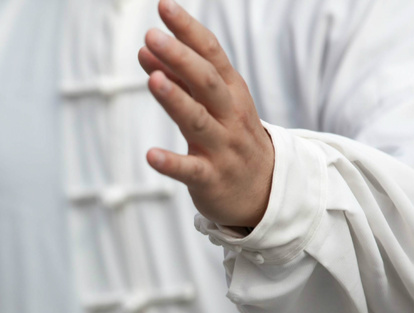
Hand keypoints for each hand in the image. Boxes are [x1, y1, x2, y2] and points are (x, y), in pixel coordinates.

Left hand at [138, 0, 273, 227]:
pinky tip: (150, 155)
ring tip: (152, 80)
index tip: (164, 6)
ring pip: (198, 121)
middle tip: (151, 36)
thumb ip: (179, 78)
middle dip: (180, 58)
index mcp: (231, 92)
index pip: (211, 54)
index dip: (188, 30)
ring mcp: (222, 148)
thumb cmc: (231, 140)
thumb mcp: (212, 105)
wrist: (266, 192)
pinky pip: (190, 170)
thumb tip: (146, 48)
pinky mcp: (211, 179)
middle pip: (207, 82)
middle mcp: (229, 116)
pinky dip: (170, 162)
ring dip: (176, 99)